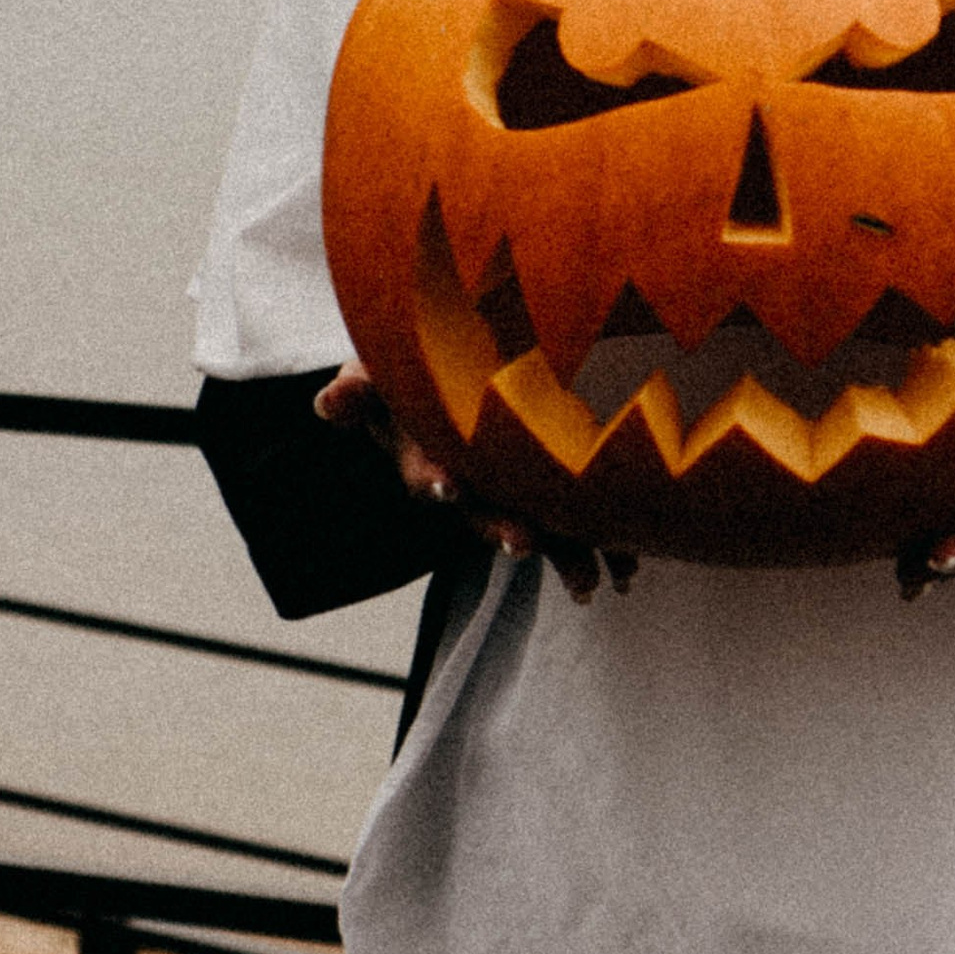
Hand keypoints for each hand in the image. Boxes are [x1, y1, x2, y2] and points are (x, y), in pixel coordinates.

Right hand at [315, 366, 636, 602]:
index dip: (432, 476)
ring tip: (587, 584)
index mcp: (428, 451)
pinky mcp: (550, 497)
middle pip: (481, 512)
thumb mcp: (384, 369)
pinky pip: (576, 526)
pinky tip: (629, 575)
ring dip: (560, 554)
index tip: (445, 484)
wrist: (460, 375)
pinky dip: (604, 549)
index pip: (424, 467)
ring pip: (535, 529)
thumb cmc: (419, 369)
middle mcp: (469, 481)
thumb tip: (325, 404)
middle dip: (501, 526)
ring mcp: (510, 493)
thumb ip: (360, 386)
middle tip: (523, 544)